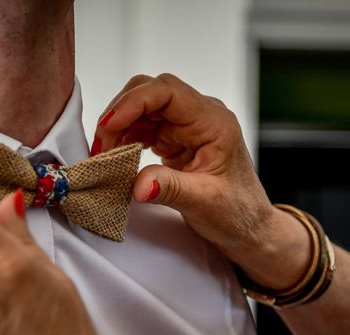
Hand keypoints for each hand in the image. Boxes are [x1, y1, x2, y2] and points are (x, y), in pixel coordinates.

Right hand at [93, 74, 310, 290]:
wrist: (248, 227)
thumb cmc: (237, 213)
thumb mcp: (204, 202)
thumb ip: (171, 189)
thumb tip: (137, 185)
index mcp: (214, 122)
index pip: (168, 92)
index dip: (133, 103)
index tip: (108, 125)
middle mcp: (200, 116)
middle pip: (150, 93)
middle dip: (120, 114)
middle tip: (101, 147)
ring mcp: (187, 126)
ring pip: (142, 109)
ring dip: (119, 128)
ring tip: (105, 156)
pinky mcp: (176, 138)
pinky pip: (143, 127)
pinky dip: (125, 139)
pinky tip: (117, 157)